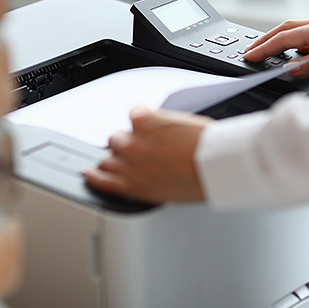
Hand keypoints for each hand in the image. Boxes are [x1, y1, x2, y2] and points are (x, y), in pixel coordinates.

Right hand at [82, 106, 211, 202]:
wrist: (216, 163)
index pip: (101, 181)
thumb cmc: (202, 181)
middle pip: (107, 156)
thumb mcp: (169, 195)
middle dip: (120, 155)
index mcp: (135, 187)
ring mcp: (134, 142)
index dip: (95, 175)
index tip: (92, 172)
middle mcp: (129, 165)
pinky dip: (145, 115)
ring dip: (130, 135)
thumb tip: (148, 177)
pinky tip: (158, 120)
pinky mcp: (144, 121)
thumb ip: (149, 185)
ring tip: (149, 135)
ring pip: (116, 136)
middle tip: (137, 151)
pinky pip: (134, 113)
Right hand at [244, 11, 308, 77]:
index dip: (265, 48)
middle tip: (251, 50)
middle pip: (286, 30)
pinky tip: (300, 54)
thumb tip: (292, 69)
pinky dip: (298, 45)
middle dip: (266, 40)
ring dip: (280, 40)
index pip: (284, 38)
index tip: (249, 56)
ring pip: (298, 33)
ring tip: (268, 51)